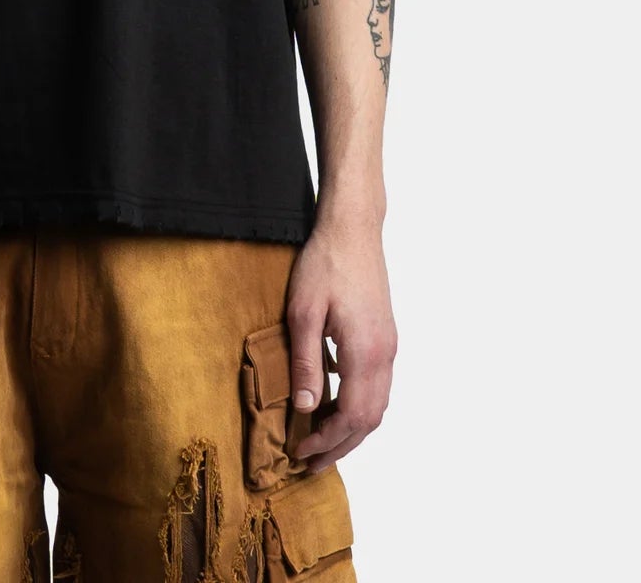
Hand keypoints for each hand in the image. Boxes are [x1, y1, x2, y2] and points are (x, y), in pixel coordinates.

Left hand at [284, 219, 396, 473]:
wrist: (353, 229)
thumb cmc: (325, 264)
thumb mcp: (303, 312)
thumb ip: (307, 362)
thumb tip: (307, 408)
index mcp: (365, 353)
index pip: (351, 416)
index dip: (328, 441)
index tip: (300, 452)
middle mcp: (384, 355)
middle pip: (369, 419)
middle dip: (341, 445)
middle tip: (311, 462)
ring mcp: (389, 345)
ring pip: (378, 404)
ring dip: (352, 428)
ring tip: (322, 440)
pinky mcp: (386, 335)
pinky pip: (378, 385)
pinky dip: (359, 406)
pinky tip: (335, 404)